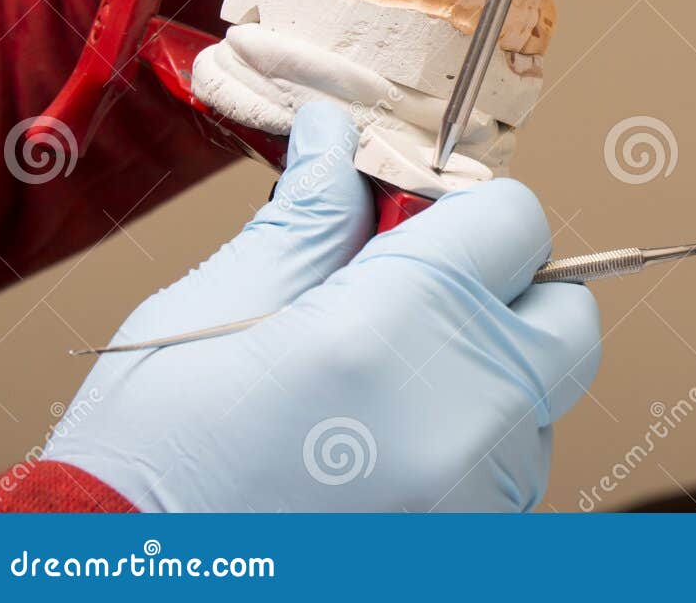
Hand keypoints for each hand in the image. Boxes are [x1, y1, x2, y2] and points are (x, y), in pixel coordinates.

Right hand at [44, 103, 600, 511]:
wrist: (129, 595)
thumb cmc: (148, 465)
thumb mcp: (211, 313)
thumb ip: (307, 219)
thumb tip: (335, 138)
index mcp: (400, 324)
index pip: (516, 221)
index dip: (467, 215)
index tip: (414, 233)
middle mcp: (469, 411)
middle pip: (566, 312)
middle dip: (510, 291)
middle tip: (420, 301)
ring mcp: (484, 492)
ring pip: (544, 397)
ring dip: (490, 374)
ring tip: (381, 393)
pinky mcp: (480, 546)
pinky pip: (515, 468)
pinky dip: (473, 445)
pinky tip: (384, 453)